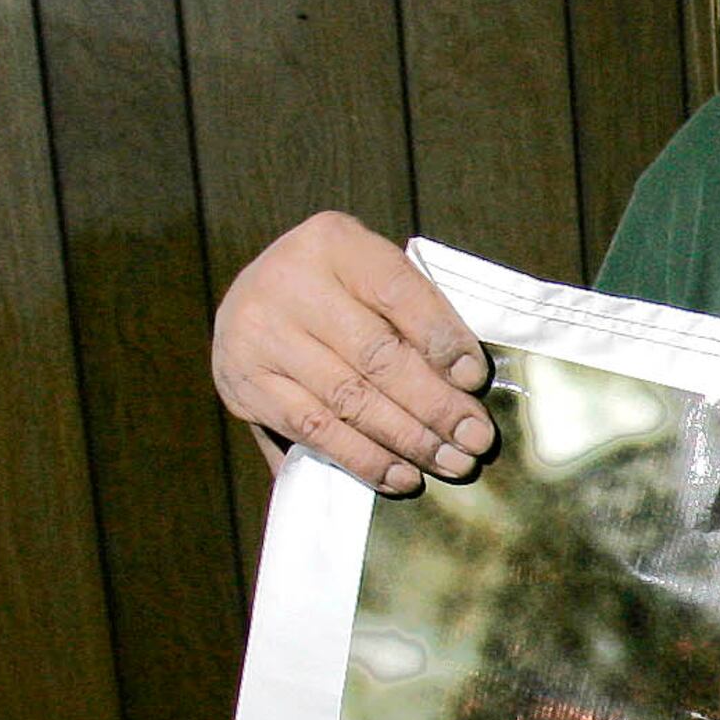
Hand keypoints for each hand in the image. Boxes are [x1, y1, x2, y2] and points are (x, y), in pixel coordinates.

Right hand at [209, 212, 494, 495]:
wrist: (256, 299)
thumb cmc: (342, 293)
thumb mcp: (375, 278)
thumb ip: (416, 315)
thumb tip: (468, 383)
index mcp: (333, 243)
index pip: (398, 292)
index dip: (442, 339)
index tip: (475, 379)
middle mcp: (288, 282)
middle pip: (376, 354)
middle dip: (435, 405)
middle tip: (476, 440)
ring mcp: (258, 334)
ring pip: (347, 398)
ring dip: (407, 440)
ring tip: (450, 463)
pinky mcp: (243, 384)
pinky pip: (313, 430)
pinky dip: (363, 458)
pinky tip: (400, 476)